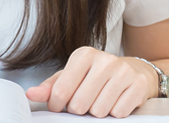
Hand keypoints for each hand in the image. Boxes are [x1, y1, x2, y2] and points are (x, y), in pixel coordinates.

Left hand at [25, 47, 156, 117]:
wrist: (133, 71)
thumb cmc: (94, 76)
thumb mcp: (70, 77)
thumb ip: (49, 87)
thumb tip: (30, 95)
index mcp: (83, 55)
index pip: (60, 91)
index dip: (57, 105)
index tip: (60, 105)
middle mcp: (104, 60)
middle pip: (79, 104)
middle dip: (79, 109)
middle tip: (84, 102)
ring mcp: (123, 72)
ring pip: (99, 111)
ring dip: (96, 112)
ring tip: (99, 101)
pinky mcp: (138, 86)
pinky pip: (118, 113)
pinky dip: (114, 113)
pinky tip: (115, 102)